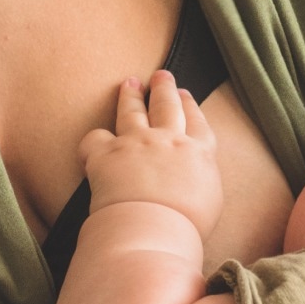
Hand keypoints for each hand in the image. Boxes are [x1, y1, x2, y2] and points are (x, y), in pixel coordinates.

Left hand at [79, 70, 223, 236]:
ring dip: (131, 95)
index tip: (185, 94)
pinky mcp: (106, 153)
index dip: (190, 106)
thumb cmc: (186, 226)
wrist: (155, 228)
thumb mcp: (211, 202)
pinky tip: (94, 142)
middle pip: (167, 106)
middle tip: (161, 75)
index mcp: (198, 153)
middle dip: (164, 88)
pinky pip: (94, 139)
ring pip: (132, 110)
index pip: (197, 122)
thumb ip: (203, 181)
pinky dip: (93, 141)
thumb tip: (195, 180)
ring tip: (129, 84)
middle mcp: (168, 140)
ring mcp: (136, 143)